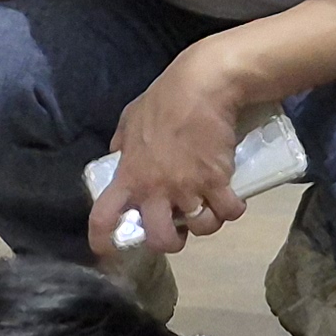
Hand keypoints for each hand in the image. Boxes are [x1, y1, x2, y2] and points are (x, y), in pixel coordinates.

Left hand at [104, 50, 246, 255]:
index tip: (108, 251)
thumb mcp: (131, 117)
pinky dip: (234, 208)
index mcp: (129, 177)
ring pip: (201, 229)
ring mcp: (188, 189)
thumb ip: (123, 141)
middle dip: (171, 241)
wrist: (203, 85)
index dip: (102, 241)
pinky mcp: (218, 182)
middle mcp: (155, 191)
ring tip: (210, 207)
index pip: (104, 219)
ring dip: (207, 223)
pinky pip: (229, 211)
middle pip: (160, 240)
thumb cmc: (165, 98)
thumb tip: (117, 153)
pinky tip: (234, 198)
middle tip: (178, 228)